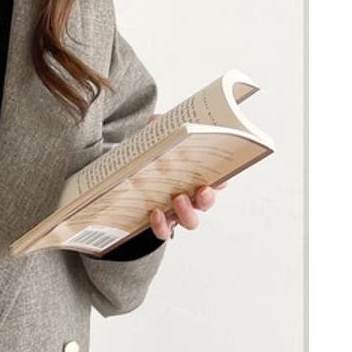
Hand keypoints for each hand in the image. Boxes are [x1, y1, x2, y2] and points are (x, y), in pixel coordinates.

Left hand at [144, 114, 226, 240]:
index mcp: (198, 176)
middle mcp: (192, 196)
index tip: (222, 177)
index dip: (224, 180)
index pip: (220, 181)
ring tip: (177, 199)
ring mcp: (176, 211)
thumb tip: (157, 120)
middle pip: (208, 202)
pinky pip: (165, 230)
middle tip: (200, 189)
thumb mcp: (156, 140)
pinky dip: (162, 225)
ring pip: (191, 221)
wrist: (127, 176)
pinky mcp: (159, 222)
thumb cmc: (152, 158)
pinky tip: (155, 213)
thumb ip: (159, 128)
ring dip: (188, 213)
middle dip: (207, 198)